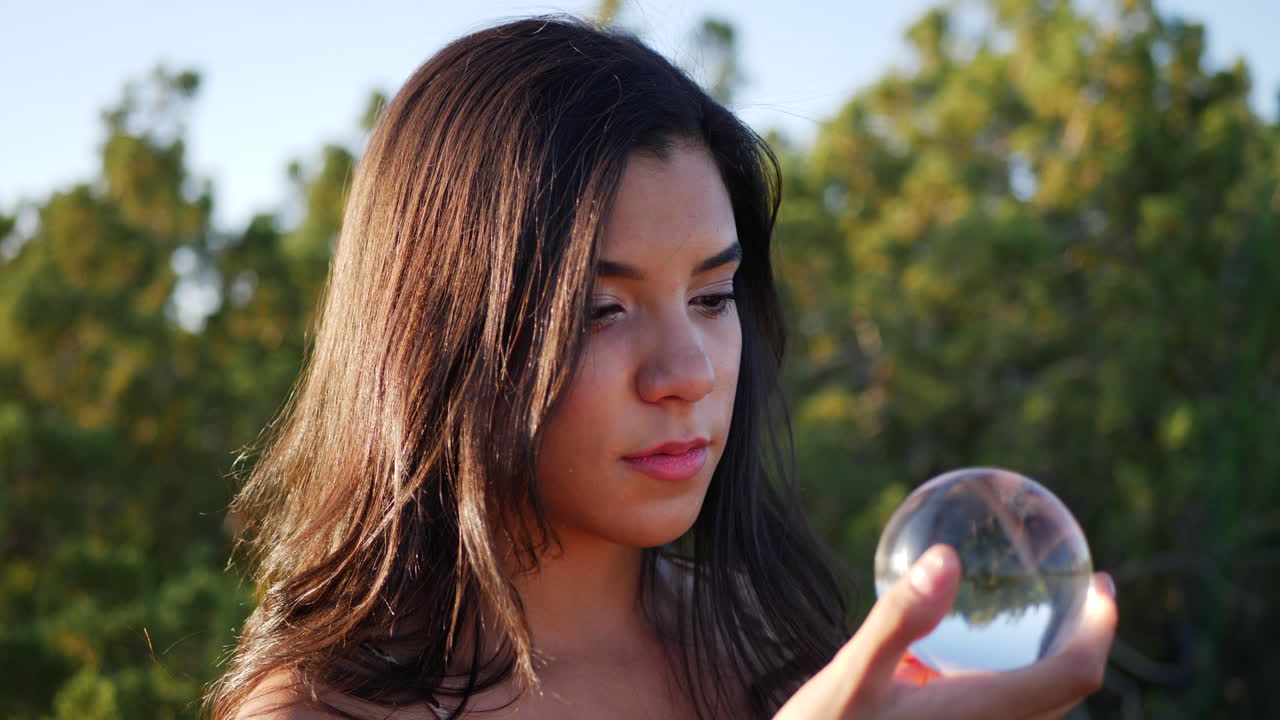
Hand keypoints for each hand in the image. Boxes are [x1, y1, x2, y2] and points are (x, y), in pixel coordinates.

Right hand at [774, 544, 1117, 719]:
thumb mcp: (851, 675)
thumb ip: (901, 618)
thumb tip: (946, 559)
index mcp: (980, 714)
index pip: (1073, 674)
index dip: (1100, 629)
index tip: (1100, 583)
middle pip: (1066, 692)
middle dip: (1084, 639)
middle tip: (1083, 591)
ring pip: (1039, 708)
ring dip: (1052, 661)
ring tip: (1039, 615)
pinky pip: (1005, 712)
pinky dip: (1014, 677)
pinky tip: (965, 654)